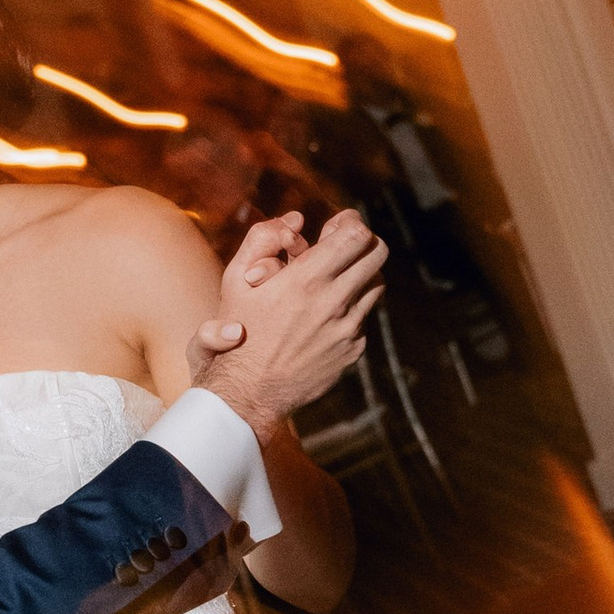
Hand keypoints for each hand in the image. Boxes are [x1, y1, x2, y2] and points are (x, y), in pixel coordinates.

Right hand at [187, 209, 385, 434]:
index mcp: (306, 280)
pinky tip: (327, 313)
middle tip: (347, 244)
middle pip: (377, 254)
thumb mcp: (236, 280)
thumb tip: (295, 220)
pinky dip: (352, 308)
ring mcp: (347, 328)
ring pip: (376, 285)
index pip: (356, 236)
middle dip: (365, 242)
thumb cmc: (237, 333)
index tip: (339, 224)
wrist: (247, 393)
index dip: (351, 223)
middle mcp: (333, 302)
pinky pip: (363, 317)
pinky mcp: (352, 350)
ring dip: (362, 273)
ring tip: (339, 276)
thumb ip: (262, 239)